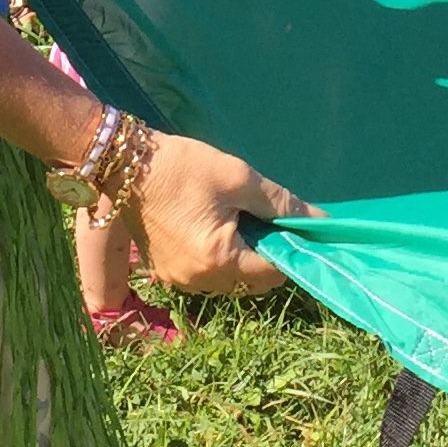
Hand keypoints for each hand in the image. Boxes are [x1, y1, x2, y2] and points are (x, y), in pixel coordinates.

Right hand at [131, 131, 316, 295]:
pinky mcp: (164, 272)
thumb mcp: (238, 178)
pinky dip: (217, 259)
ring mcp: (178, 280)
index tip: (292, 227)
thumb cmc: (184, 167)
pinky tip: (213, 226)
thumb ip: (282, 203)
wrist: (126, 163)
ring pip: (228, 281)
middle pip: (251, 283)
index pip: (273, 273)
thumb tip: (322, 220)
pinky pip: (204, 275)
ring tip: (236, 219)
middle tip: (263, 218)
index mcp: (218, 260)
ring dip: (241, 259)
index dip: (289, 251)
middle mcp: (198, 280)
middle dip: (266, 256)